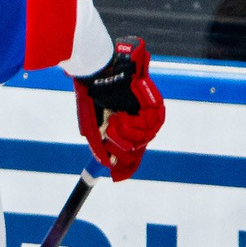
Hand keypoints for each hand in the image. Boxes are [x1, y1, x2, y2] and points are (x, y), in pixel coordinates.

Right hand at [73, 35, 162, 178]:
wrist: (98, 71)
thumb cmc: (92, 94)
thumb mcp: (91, 124)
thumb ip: (99, 145)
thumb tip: (107, 164)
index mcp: (124, 123)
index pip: (131, 149)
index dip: (126, 164)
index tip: (119, 175)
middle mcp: (136, 119)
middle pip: (137, 148)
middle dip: (120, 147)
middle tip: (108, 137)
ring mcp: (146, 113)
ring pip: (142, 140)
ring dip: (123, 135)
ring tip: (113, 120)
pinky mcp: (154, 107)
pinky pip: (147, 129)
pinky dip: (130, 127)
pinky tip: (120, 116)